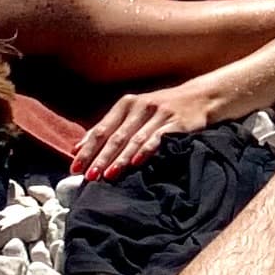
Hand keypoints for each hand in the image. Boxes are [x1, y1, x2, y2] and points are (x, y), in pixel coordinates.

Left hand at [71, 82, 209, 180]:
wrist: (199, 98)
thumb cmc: (160, 109)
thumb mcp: (133, 113)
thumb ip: (108, 128)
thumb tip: (78, 147)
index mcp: (126, 104)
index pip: (102, 129)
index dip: (88, 149)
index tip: (75, 167)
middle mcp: (141, 106)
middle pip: (116, 136)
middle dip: (101, 158)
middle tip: (88, 176)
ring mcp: (159, 114)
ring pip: (135, 139)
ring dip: (120, 159)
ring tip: (108, 175)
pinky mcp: (176, 122)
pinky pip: (158, 138)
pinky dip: (146, 150)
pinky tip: (136, 163)